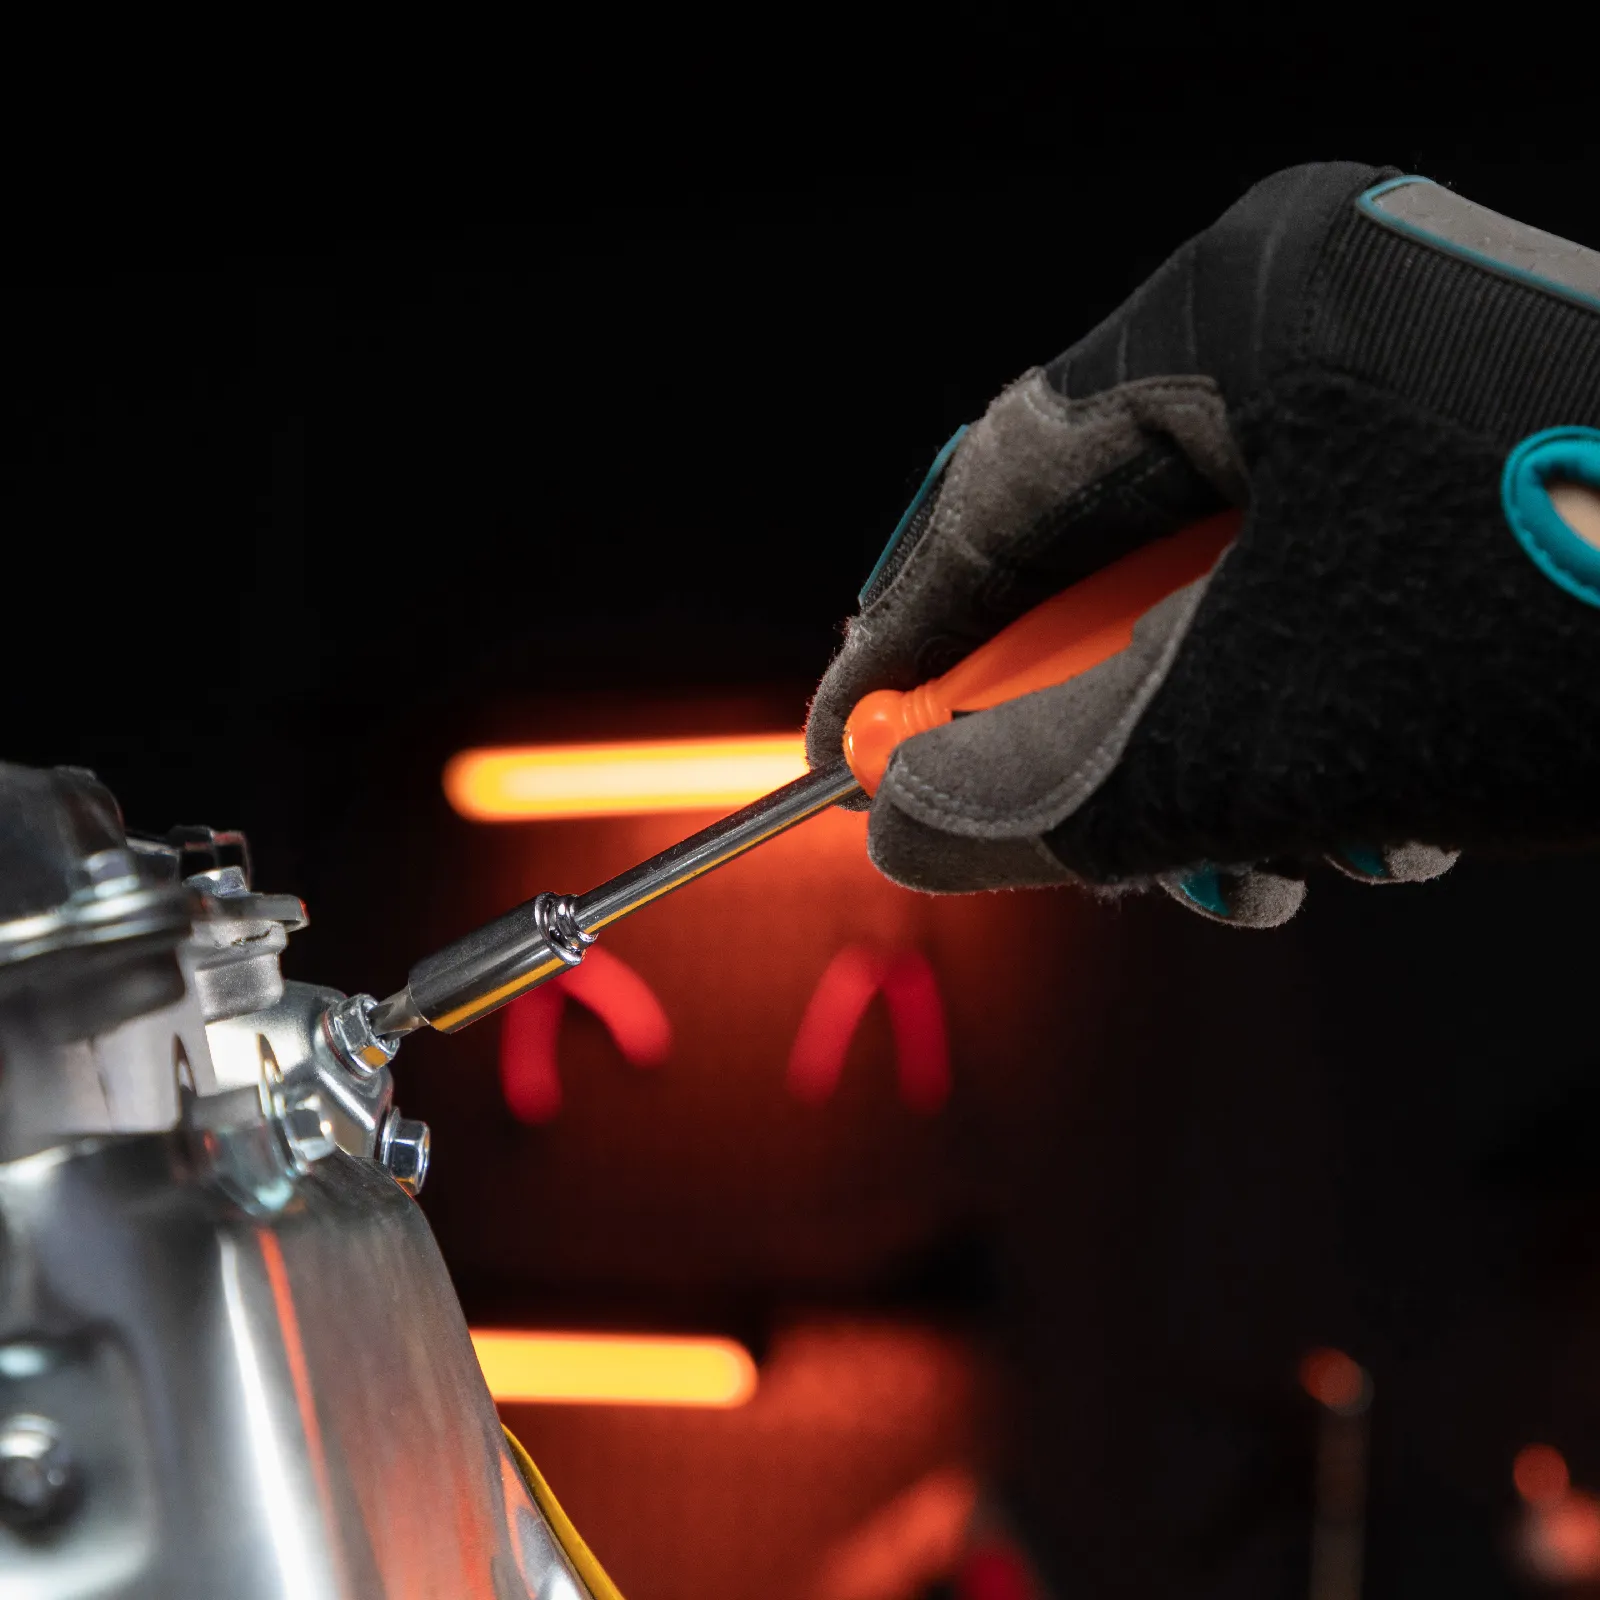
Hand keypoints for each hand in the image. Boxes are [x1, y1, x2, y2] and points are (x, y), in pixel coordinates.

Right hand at [807, 163, 1599, 923]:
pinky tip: (1381, 823)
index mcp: (1242, 303)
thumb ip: (1050, 788)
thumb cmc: (1590, 619)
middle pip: (1111, 557)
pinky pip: (1327, 615)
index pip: (998, 481)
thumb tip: (901, 828)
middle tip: (1068, 856)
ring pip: (1224, 607)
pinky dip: (1317, 739)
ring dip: (1218, 767)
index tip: (848, 751)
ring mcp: (1413, 394)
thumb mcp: (1269, 732)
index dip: (905, 634)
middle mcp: (1323, 319)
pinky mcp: (1483, 478)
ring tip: (1276, 871)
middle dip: (1088, 735)